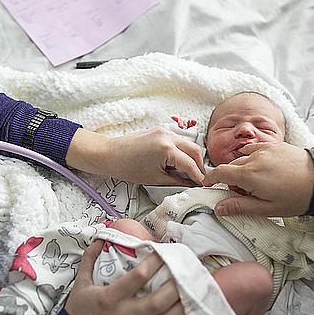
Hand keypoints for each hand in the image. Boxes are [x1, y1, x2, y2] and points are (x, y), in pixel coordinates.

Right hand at [65, 240, 193, 314]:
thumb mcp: (80, 285)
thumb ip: (90, 260)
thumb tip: (99, 239)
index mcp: (110, 298)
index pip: (137, 277)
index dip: (154, 262)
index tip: (165, 251)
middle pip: (157, 301)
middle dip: (176, 286)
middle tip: (188, 271)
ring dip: (182, 305)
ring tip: (195, 291)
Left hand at [67, 127, 204, 185]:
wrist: (110, 154)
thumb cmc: (128, 167)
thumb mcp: (155, 178)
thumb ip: (176, 181)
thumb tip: (190, 184)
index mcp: (166, 149)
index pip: (190, 164)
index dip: (198, 176)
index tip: (203, 184)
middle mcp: (168, 136)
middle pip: (194, 150)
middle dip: (199, 164)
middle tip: (200, 178)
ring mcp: (164, 131)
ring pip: (187, 143)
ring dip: (191, 156)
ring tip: (190, 171)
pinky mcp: (160, 130)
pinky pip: (177, 140)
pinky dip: (182, 150)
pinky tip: (179, 161)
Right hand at [202, 142, 313, 216]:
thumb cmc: (297, 197)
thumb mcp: (267, 208)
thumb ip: (240, 207)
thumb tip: (219, 208)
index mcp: (249, 175)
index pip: (219, 172)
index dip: (210, 178)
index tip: (207, 184)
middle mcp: (254, 158)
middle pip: (232, 167)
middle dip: (233, 180)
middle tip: (246, 194)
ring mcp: (265, 149)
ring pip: (244, 158)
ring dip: (244, 170)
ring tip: (259, 184)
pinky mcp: (275, 145)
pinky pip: (256, 150)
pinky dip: (254, 159)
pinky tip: (267, 171)